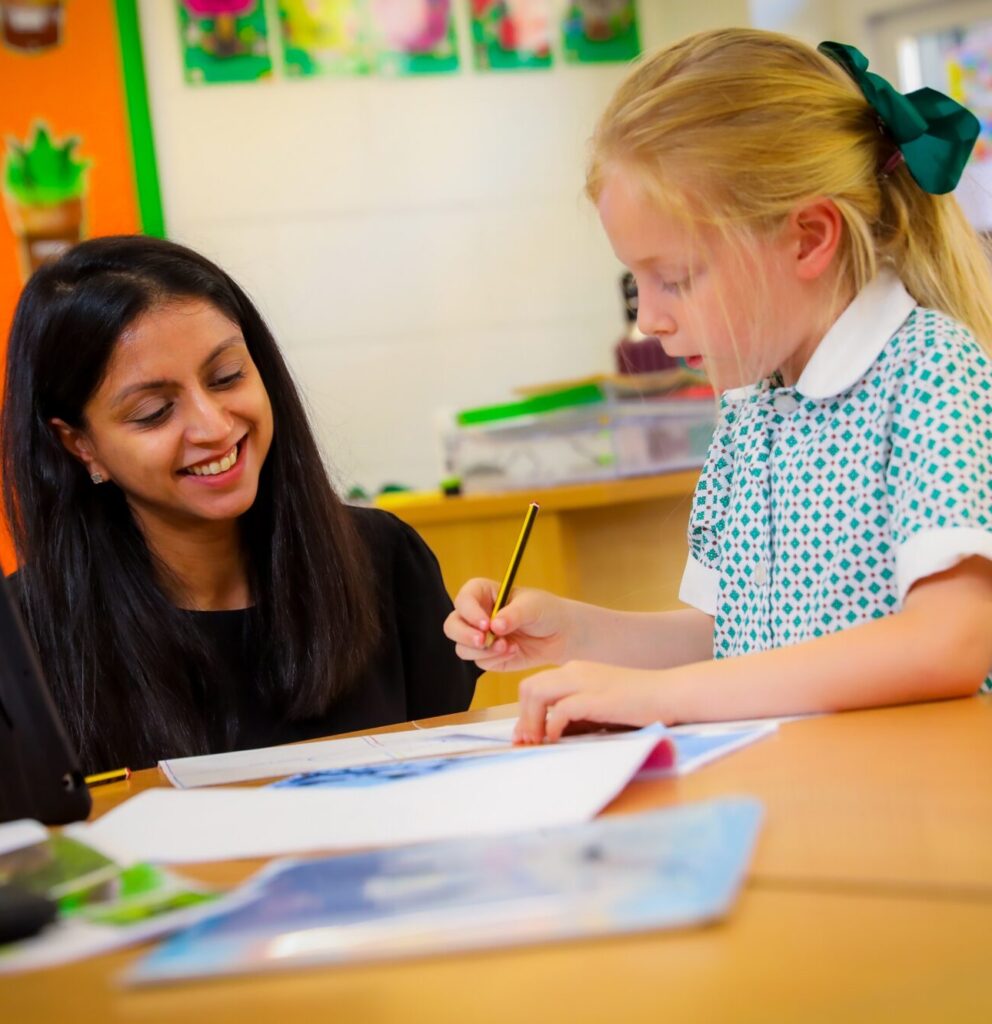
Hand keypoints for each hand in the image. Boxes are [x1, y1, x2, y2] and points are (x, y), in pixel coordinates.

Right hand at [443, 578, 572, 672]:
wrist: (561, 635)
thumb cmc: (546, 611)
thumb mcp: (533, 606)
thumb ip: (513, 614)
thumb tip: (495, 626)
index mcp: (483, 594)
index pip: (464, 599)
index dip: (470, 612)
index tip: (486, 624)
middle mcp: (476, 615)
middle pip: (452, 626)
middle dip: (465, 635)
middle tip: (483, 641)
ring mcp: (480, 637)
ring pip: (462, 648)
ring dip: (484, 650)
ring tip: (508, 646)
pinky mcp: (487, 656)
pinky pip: (480, 662)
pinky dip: (495, 659)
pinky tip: (514, 651)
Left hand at [513, 661, 665, 743]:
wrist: (670, 693)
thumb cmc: (639, 705)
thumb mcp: (600, 708)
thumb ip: (577, 716)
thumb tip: (549, 735)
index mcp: (575, 671)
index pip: (535, 686)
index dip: (524, 713)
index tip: (526, 737)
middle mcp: (575, 671)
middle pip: (529, 687)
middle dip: (522, 717)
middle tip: (526, 743)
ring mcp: (585, 682)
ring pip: (537, 693)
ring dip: (531, 722)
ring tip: (537, 743)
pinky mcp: (596, 697)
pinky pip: (560, 710)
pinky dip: (553, 726)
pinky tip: (558, 739)